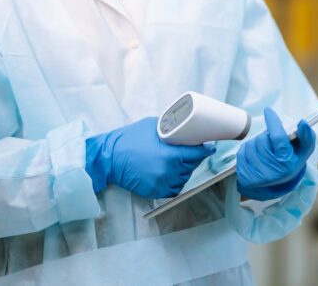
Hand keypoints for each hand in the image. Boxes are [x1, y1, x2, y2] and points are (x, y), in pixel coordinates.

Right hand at [85, 117, 215, 197]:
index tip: (209, 147)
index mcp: (170, 155)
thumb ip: (170, 129)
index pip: (195, 154)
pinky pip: (173, 189)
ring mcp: (162, 183)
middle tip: (190, 151)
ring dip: (184, 171)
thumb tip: (184, 129)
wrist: (108, 158)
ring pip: (183, 179)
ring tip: (177, 162)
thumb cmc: (128, 140)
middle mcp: (169, 172)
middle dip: (192, 158)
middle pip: (190, 166)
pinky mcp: (154, 191)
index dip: (204, 150)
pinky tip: (170, 173)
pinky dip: (174, 182)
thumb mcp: (152, 126)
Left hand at [236, 108, 315, 201]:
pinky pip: (242, 152)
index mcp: (288, 164)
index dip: (273, 122)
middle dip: (266, 136)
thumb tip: (303, 123)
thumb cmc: (290, 162)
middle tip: (271, 142)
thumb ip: (307, 136)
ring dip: (256, 143)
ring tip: (264, 150)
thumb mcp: (303, 151)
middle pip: (263, 140)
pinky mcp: (246, 177)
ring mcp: (258, 176)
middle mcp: (273, 172)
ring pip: (251, 145)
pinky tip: (255, 157)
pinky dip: (247, 150)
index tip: (269, 112)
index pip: (278, 137)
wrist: (276, 185)